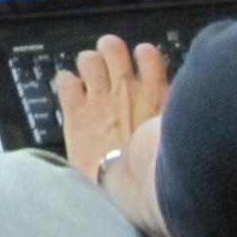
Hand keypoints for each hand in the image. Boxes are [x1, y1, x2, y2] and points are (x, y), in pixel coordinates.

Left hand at [55, 34, 168, 180]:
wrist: (132, 189)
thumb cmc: (157, 171)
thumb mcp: (172, 137)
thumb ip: (168, 117)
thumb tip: (169, 112)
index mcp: (156, 94)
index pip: (149, 54)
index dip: (142, 54)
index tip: (140, 58)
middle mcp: (126, 90)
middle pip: (113, 48)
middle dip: (108, 49)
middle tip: (107, 59)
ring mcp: (99, 100)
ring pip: (88, 60)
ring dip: (87, 64)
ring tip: (87, 74)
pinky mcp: (76, 114)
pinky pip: (64, 82)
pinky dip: (65, 82)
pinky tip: (69, 90)